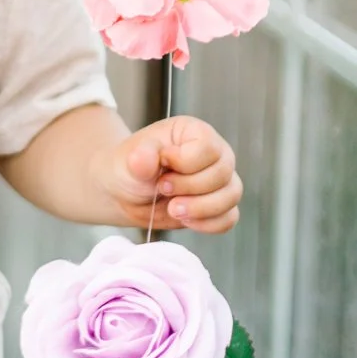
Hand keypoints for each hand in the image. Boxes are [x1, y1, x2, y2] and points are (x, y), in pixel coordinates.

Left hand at [97, 115, 240, 234]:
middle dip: (189, 187)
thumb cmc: (132, 169)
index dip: (185, 162)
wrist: (127, 194)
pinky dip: (208, 224)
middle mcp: (215, 154)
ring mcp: (221, 180)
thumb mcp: (129, 159)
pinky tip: (185, 220)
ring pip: (231, 196)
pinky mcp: (219, 206)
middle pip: (222, 173)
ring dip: (201, 208)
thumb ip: (139, 157)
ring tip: (173, 209)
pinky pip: (229, 218)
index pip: (208, 147)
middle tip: (163, 188)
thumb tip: (145, 159)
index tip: (162, 166)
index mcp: (195, 133)